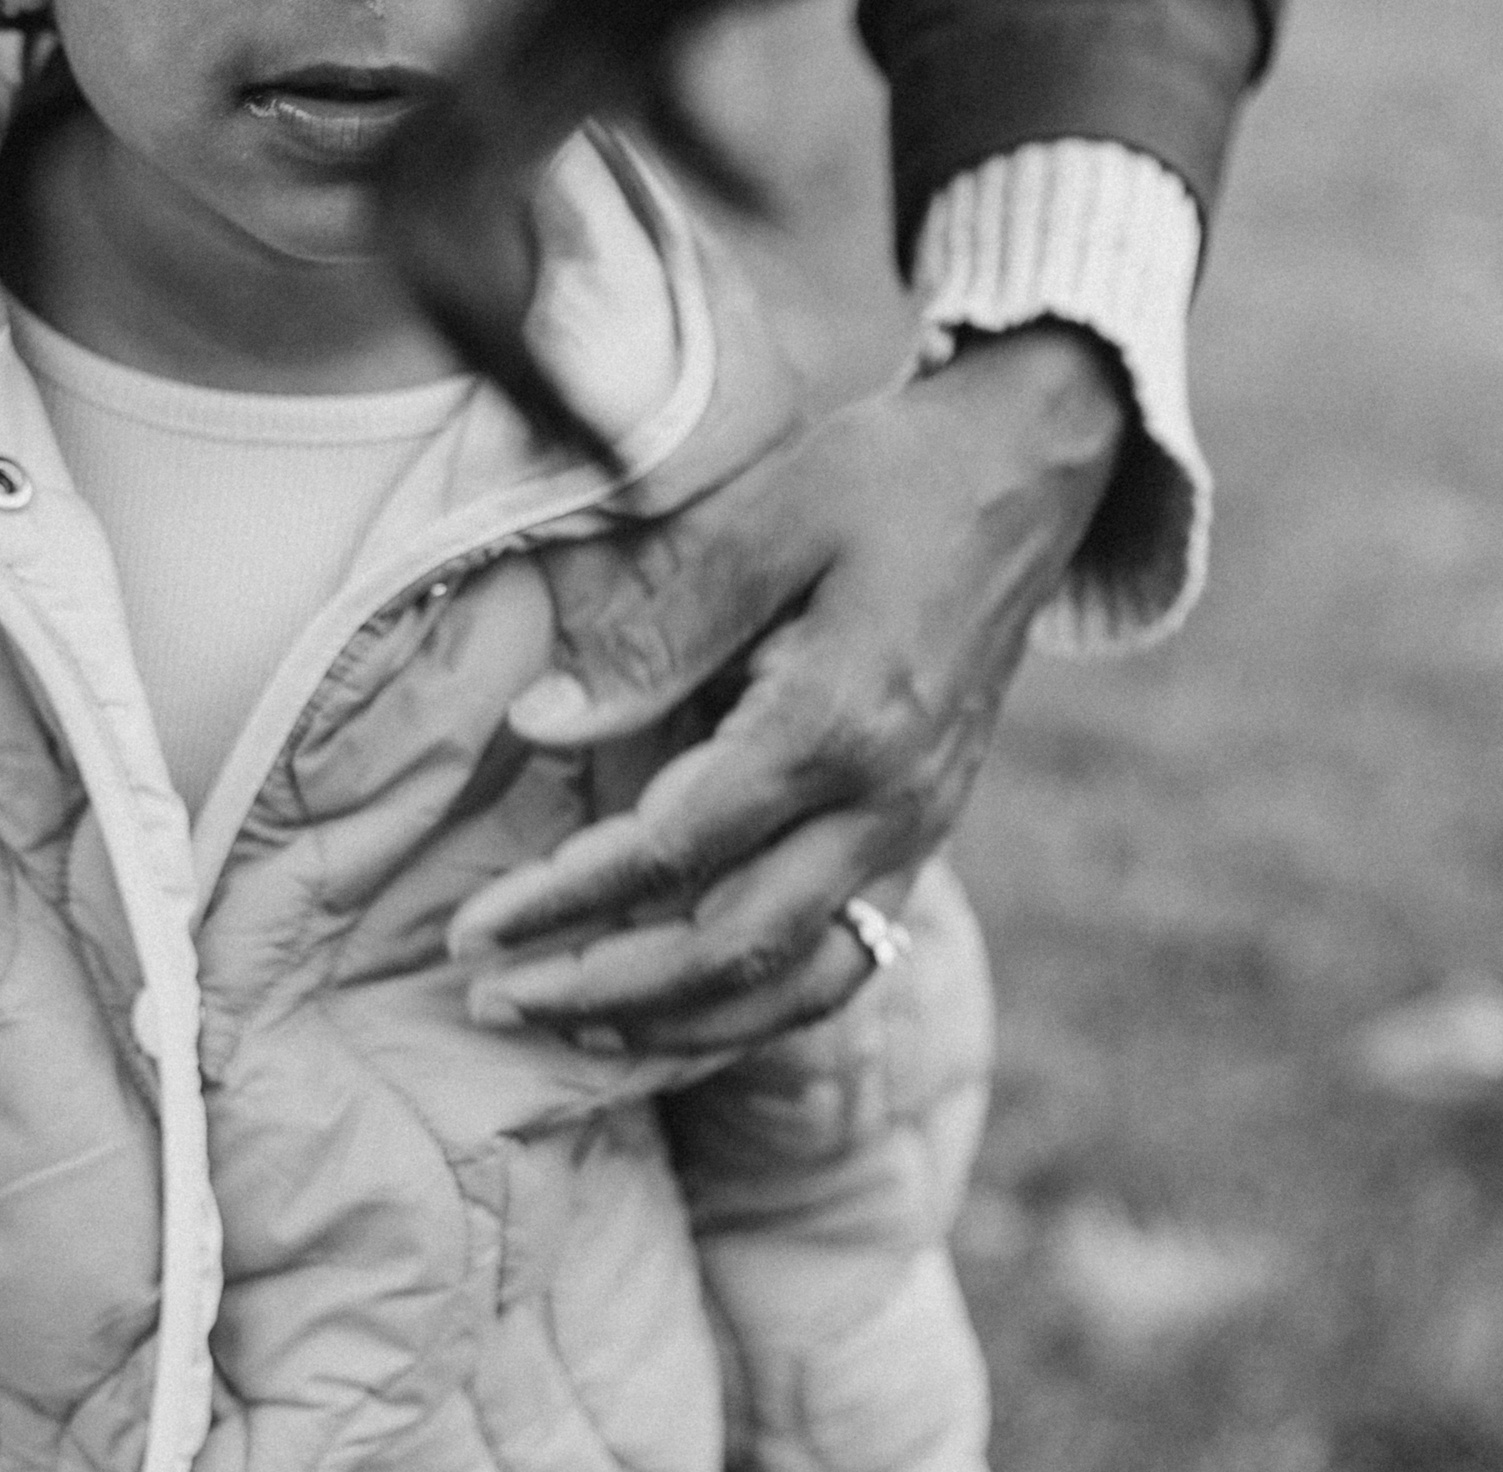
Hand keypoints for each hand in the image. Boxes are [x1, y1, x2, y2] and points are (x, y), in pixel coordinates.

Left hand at [447, 325, 1124, 1050]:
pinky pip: (847, 958)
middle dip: (602, 988)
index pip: (674, 850)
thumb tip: (540, 723)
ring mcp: (919, 829)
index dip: (565, 899)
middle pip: (732, 947)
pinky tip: (686, 1007)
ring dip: (680, 1023)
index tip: (475, 930)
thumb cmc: (885, 475)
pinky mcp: (928, 832)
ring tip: (572, 1030)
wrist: (1027, 472)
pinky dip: (761, 1004)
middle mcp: (889, 804)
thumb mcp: (764, 516)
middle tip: (491, 995)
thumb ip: (656, 626)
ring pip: (799, 982)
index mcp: (839, 722)